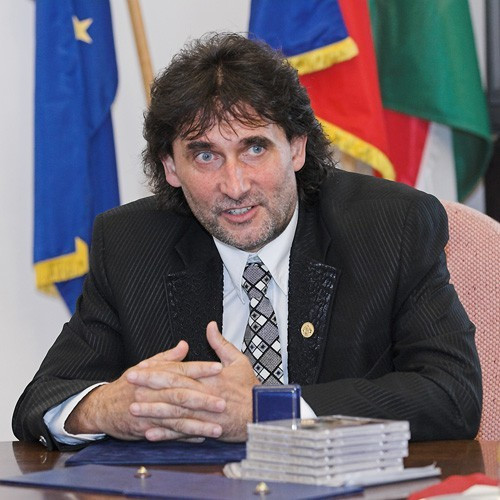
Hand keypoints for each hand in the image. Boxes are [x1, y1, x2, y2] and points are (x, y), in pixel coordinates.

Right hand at [64, 341, 225, 440]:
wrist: (102, 407)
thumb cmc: (128, 385)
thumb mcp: (145, 366)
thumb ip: (168, 357)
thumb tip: (184, 345)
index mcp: (155, 374)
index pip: (181, 369)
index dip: (200, 369)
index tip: (219, 368)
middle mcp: (153, 392)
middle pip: (181, 394)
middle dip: (203, 399)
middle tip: (223, 402)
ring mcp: (149, 411)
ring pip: (177, 417)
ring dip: (198, 424)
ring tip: (217, 427)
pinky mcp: (146, 428)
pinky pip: (168, 433)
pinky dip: (184, 436)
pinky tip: (200, 437)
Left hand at [129, 322, 259, 441]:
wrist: (263, 414)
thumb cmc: (250, 388)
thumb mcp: (238, 360)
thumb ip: (221, 344)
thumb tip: (210, 326)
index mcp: (209, 377)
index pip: (179, 371)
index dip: (158, 369)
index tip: (140, 367)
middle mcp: (204, 394)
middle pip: (172, 389)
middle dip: (148, 386)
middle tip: (129, 383)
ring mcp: (204, 414)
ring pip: (174, 412)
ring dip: (152, 411)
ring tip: (133, 409)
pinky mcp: (206, 429)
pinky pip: (183, 433)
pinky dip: (166, 434)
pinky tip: (149, 433)